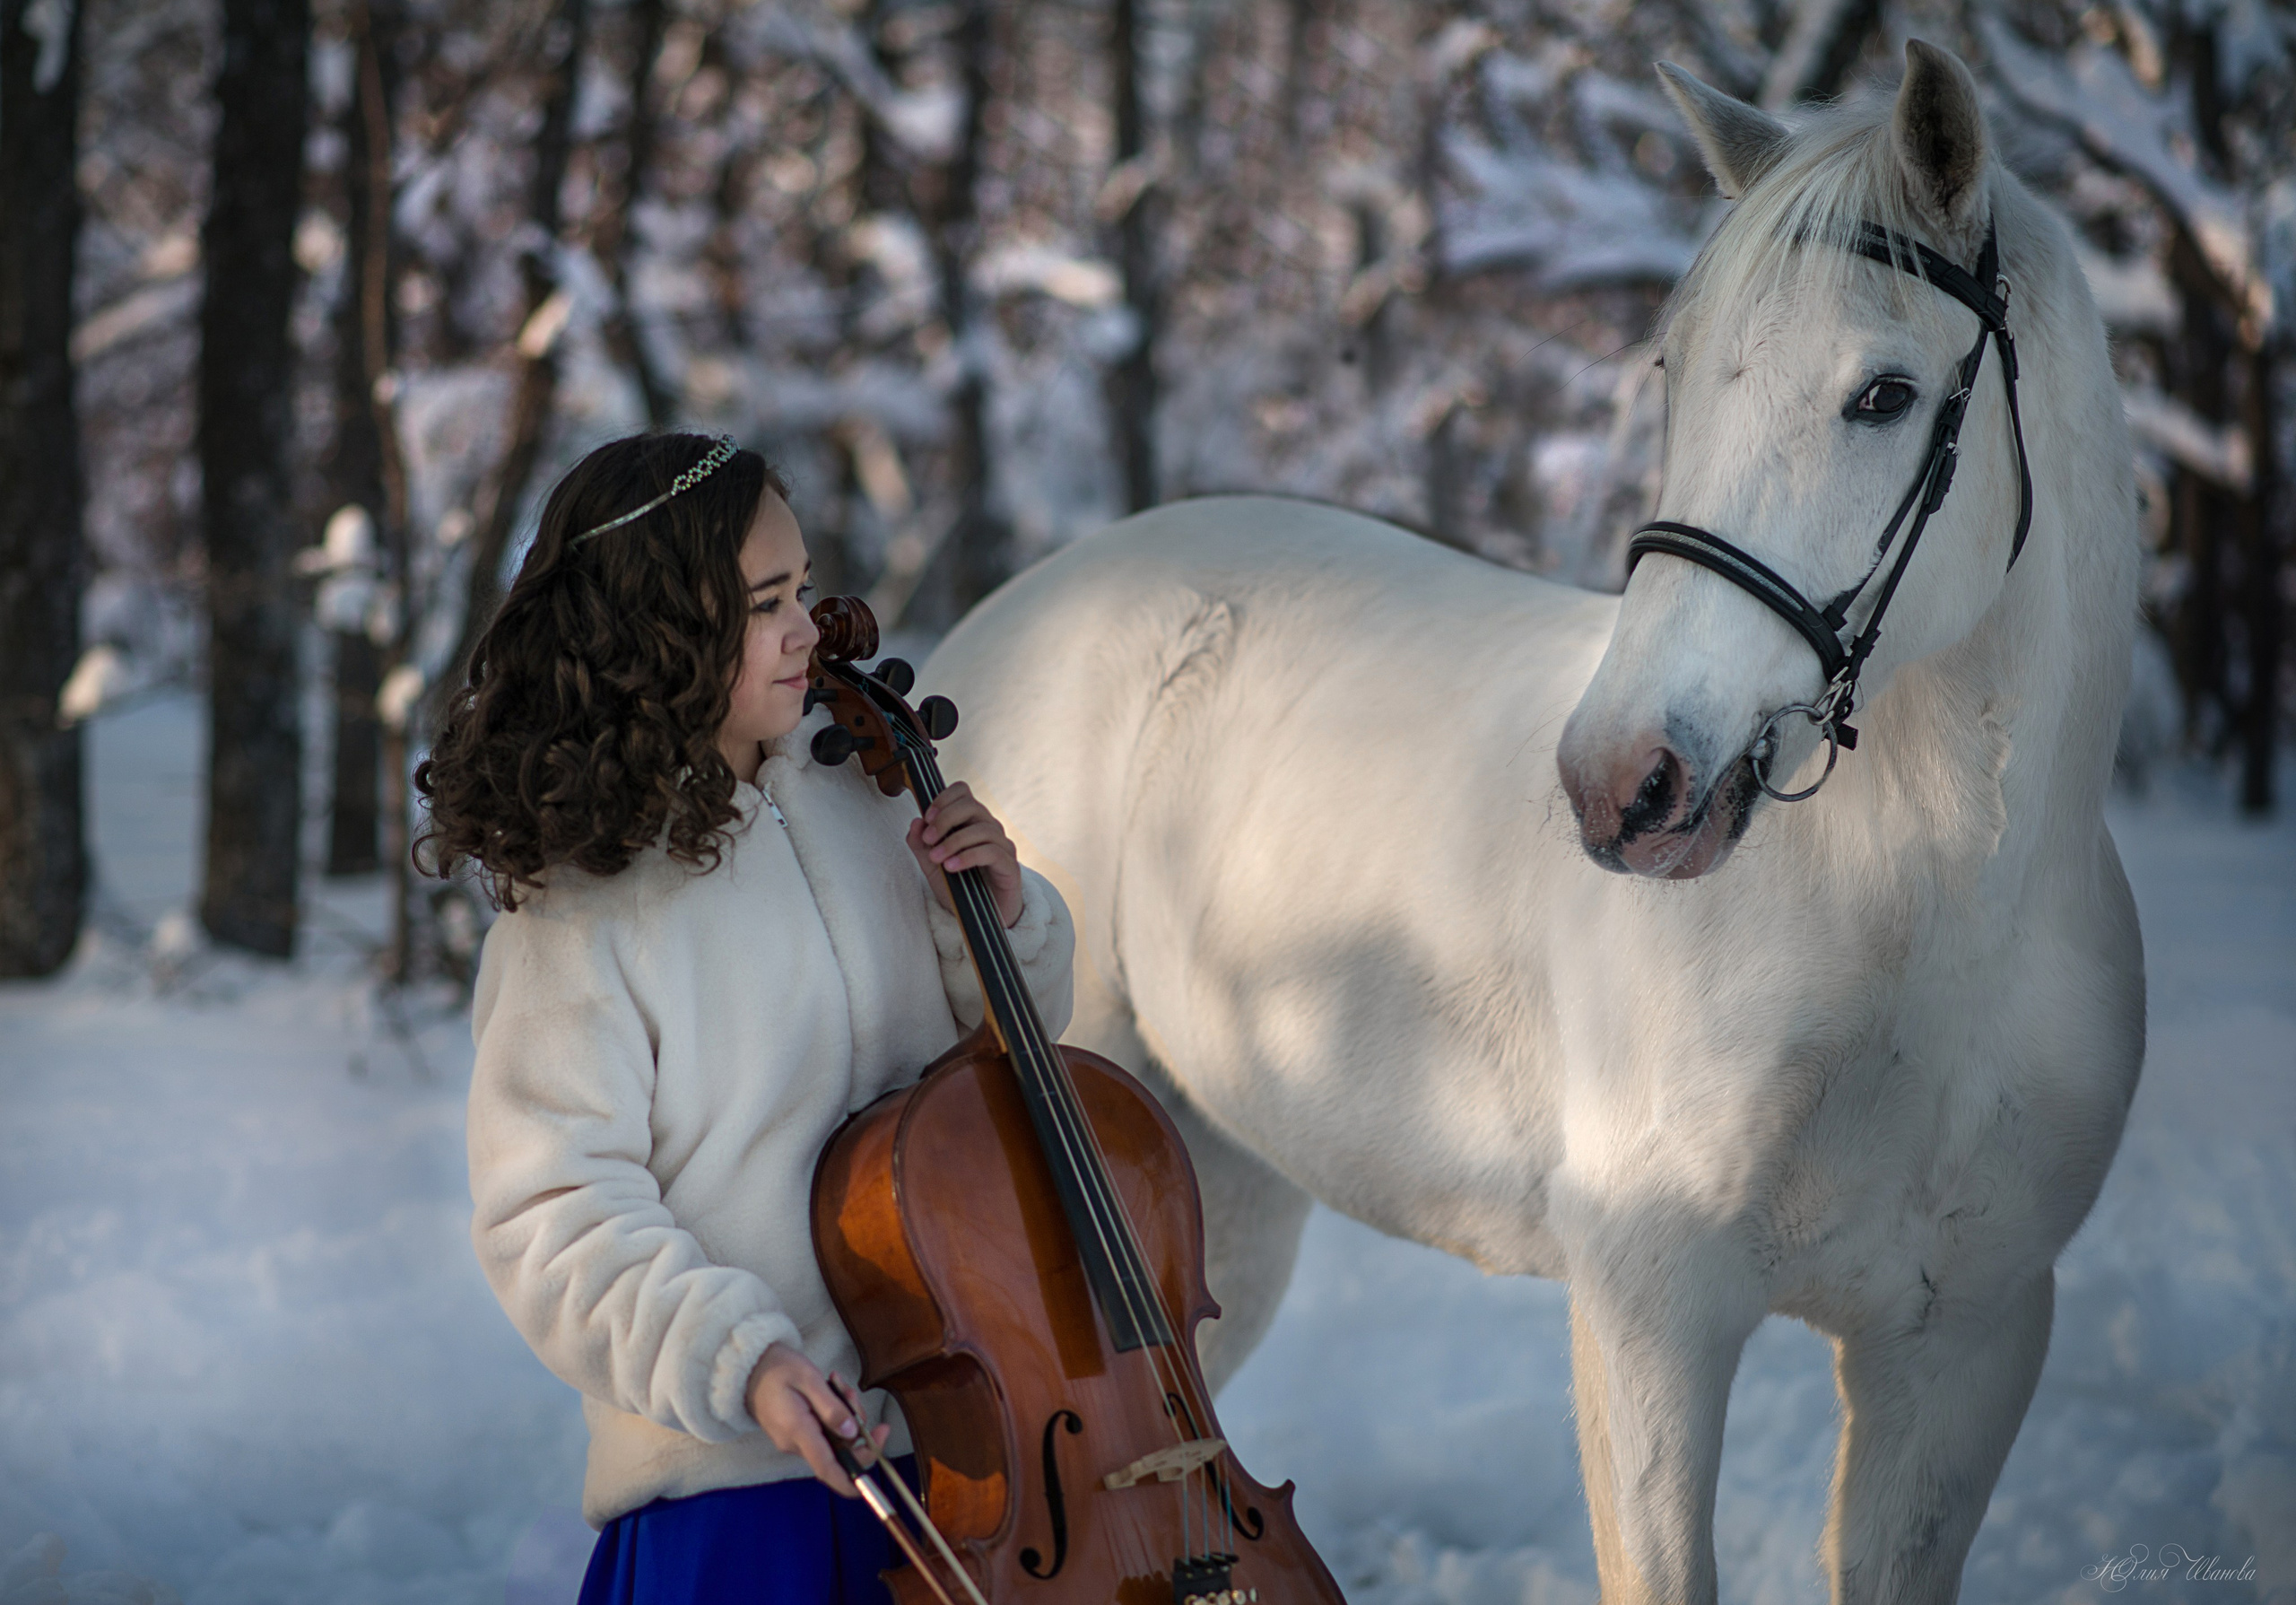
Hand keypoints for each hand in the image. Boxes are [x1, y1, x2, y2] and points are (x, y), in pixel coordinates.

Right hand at [745, 1342, 889, 1496]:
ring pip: (834, 1439)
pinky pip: (824, 1432)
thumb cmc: (777, 1368)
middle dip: (857, 1427)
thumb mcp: (808, 1378)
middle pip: (838, 1451)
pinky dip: (835, 1415)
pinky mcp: (796, 1435)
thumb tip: (853, 1433)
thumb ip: (831, 1406)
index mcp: (798, 1431)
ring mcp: (794, 1442)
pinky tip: (831, 1391)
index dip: (852, 1480)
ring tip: (838, 1385)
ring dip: (846, 1414)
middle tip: (852, 1395)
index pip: (827, 1469)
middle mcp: (795, 1444)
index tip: (873, 1474)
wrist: (748, 1369)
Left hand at [907, 781, 1023, 927]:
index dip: (944, 799)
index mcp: (970, 821)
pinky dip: (968, 856)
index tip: (927, 818)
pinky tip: (952, 867)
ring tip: (938, 858)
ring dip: (954, 841)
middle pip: (971, 806)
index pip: (962, 793)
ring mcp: (1002, 846)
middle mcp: (989, 828)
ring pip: (982, 829)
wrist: (981, 918)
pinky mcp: (1010, 865)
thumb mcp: (931, 866)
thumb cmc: (960, 887)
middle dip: (946, 819)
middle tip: (928, 839)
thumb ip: (920, 845)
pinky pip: (992, 852)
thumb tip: (916, 822)